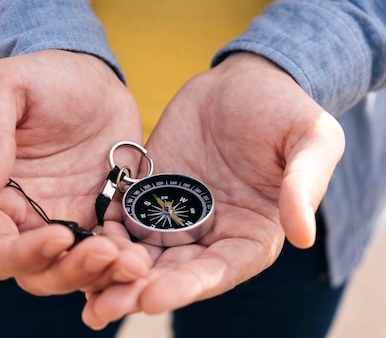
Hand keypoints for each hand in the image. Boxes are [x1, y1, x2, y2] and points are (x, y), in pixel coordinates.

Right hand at [0, 50, 150, 295]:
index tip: (60, 235)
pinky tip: (147, 255)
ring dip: (104, 275)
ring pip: (78, 272)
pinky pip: (112, 251)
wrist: (88, 76)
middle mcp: (26, 220)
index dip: (22, 254)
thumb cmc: (39, 76)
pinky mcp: (102, 217)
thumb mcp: (4, 86)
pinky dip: (125, 260)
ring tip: (136, 263)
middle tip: (108, 254)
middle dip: (72, 272)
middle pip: (40, 273)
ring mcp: (67, 221)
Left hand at [82, 53, 344, 327]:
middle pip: (175, 272)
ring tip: (81, 286)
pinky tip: (75, 243)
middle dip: (140, 290)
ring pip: (144, 253)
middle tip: (104, 306)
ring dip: (114, 271)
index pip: (221, 270)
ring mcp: (179, 214)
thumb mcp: (310, 138)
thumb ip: (304, 185)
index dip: (188, 286)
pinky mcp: (152, 190)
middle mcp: (213, 233)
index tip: (153, 296)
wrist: (245, 77)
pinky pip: (124, 216)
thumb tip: (303, 236)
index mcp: (253, 233)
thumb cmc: (285, 108)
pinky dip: (103, 232)